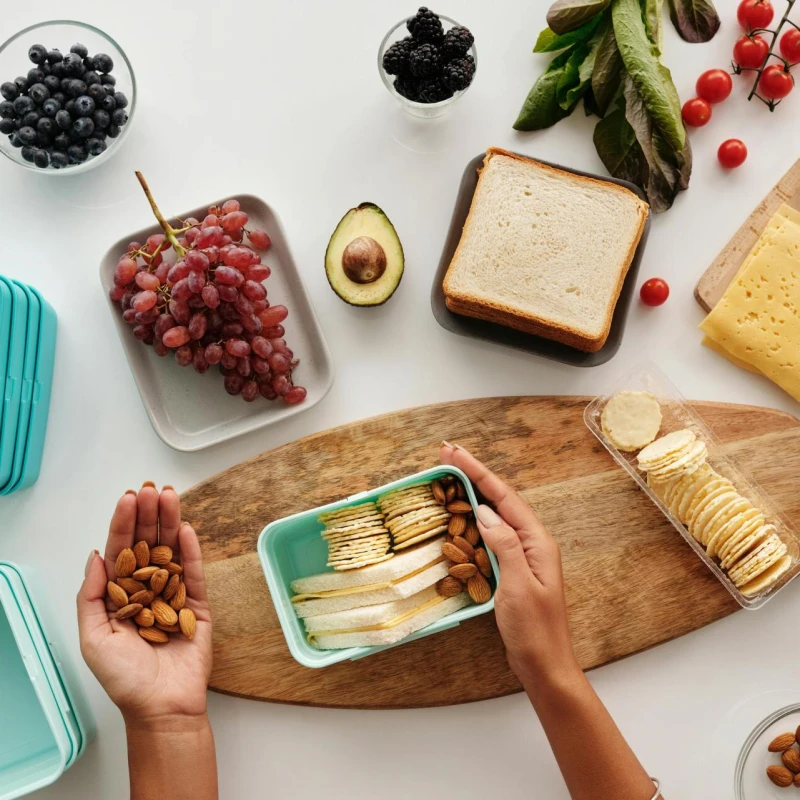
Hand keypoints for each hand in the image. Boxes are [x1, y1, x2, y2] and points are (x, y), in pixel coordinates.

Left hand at [77, 484, 212, 726]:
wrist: (161, 705)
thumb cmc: (124, 679)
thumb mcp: (93, 637)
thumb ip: (92, 596)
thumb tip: (96, 556)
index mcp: (120, 596)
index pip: (121, 552)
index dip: (123, 525)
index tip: (128, 499)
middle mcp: (147, 589)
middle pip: (147, 544)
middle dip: (148, 515)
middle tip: (151, 490)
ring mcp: (173, 594)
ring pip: (172, 551)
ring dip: (170, 523)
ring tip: (170, 497)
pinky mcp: (197, 605)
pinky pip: (194, 573)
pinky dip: (191, 551)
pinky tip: (186, 529)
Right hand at [440, 444, 579, 689]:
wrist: (544, 665)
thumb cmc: (534, 630)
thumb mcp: (518, 586)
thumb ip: (504, 545)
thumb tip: (485, 512)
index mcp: (537, 542)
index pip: (504, 497)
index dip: (478, 472)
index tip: (455, 453)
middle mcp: (531, 542)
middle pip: (499, 499)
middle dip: (473, 474)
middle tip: (446, 454)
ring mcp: (521, 555)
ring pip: (494, 514)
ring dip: (472, 493)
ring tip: (449, 474)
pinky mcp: (511, 568)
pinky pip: (490, 535)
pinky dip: (473, 519)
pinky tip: (460, 515)